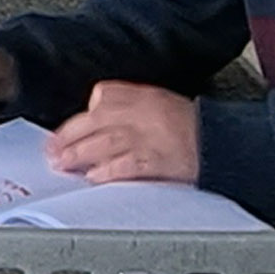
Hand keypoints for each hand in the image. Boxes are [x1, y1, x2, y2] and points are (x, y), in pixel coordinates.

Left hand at [46, 81, 200, 184]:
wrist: (223, 143)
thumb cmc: (191, 126)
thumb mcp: (159, 102)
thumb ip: (129, 105)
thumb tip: (95, 118)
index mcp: (143, 96)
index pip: (102, 98)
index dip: (79, 118)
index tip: (62, 132)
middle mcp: (143, 113)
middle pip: (96, 121)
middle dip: (69, 137)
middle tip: (51, 151)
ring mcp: (150, 136)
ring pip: (105, 143)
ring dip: (79, 155)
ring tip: (63, 164)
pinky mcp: (158, 160)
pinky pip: (127, 165)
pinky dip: (107, 171)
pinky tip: (94, 177)